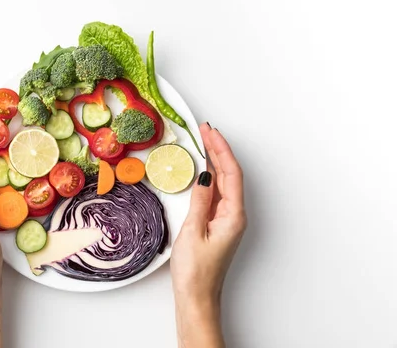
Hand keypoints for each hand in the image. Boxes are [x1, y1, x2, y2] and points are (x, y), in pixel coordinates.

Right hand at [170, 123, 246, 346]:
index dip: (221, 149)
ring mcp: (227, 219)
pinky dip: (210, 176)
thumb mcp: (193, 231)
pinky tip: (203, 169)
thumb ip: (200, 200)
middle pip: (229, 174)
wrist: (197, 298)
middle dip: (218, 150)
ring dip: (215, 161)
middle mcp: (234, 215)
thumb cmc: (195, 272)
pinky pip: (217, 193)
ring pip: (224, 182)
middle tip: (205, 130)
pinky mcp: (218, 224)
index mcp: (233, 215)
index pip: (230, 173)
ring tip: (204, 142)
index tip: (210, 132)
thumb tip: (205, 174)